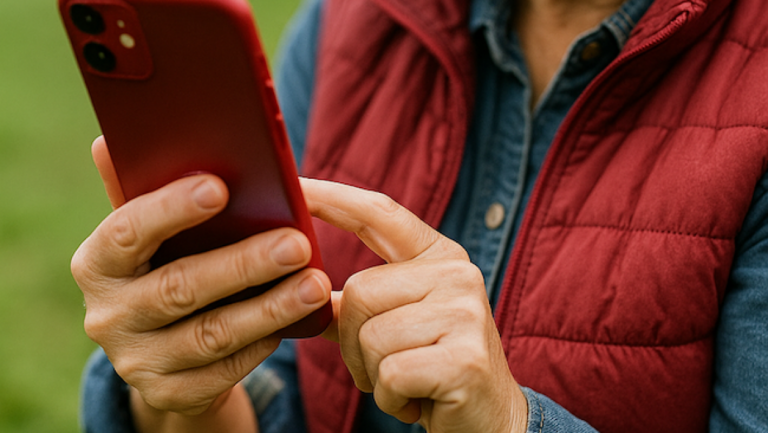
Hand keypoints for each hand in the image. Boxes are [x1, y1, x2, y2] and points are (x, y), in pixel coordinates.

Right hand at [72, 138, 331, 425]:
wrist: (163, 351)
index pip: (124, 232)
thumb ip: (142, 191)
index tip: (220, 186)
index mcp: (97, 263)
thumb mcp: (152, 236)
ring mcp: (137, 361)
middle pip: (179, 287)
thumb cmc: (167, 267)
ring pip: (212, 334)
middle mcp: (107, 315)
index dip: (169, 209)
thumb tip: (110, 139)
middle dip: (243, 263)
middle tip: (297, 242)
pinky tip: (298, 319)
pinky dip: (265, 341)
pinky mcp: (171, 393)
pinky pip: (227, 369)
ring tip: (314, 284)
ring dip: (269, 307)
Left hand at [303, 179, 527, 432]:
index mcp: (438, 256)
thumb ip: (357, 300)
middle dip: (356, 344)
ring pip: (370, 336)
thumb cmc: (433, 367)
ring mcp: (465, 313)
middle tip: (387, 367)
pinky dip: (391, 399)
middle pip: (359, 292)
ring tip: (408, 382)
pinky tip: (418, 401)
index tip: (292, 182)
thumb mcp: (397, 323)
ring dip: (374, 375)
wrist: (491, 419)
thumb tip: (300, 282)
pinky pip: (389, 374)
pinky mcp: (464, 358)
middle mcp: (457, 273)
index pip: (378, 213)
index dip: (332, 197)